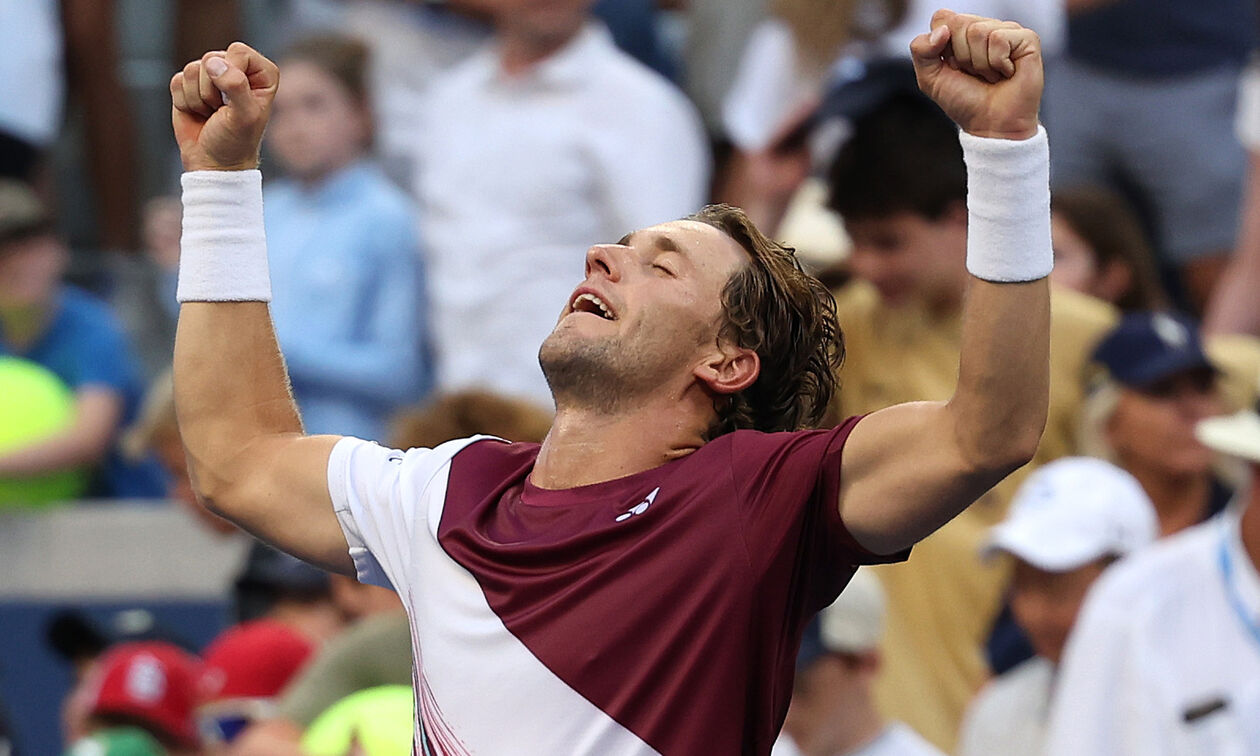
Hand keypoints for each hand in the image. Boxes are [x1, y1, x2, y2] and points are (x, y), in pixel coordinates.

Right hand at [170, 42, 278, 171]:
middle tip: (222, 111)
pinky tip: (198, 113)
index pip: (238, 51)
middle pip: (212, 58)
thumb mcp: (244, 116)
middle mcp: (237, 69)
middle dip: (212, 90)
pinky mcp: (189, 85)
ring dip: (199, 98)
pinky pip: (177, 81)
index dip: (231, 73)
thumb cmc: (236, 141)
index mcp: (261, 73)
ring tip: (212, 113)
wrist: (213, 162)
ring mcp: (212, 76)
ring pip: (192, 69)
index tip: (235, 100)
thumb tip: (214, 64)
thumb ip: (236, 86)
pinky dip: (185, 102)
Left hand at [910, 10, 1042, 139]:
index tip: (953, 67)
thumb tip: (943, 30)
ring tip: (991, 76)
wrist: (990, 125)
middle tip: (974, 74)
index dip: (941, 46)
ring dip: (980, 63)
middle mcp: (984, 27)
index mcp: (961, 33)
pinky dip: (998, 63)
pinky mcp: (1027, 39)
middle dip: (961, 56)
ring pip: (978, 31)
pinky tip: (1006, 73)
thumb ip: (921, 49)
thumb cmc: (965, 102)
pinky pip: (999, 38)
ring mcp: (1006, 31)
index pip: (942, 17)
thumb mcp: (930, 78)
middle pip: (958, 23)